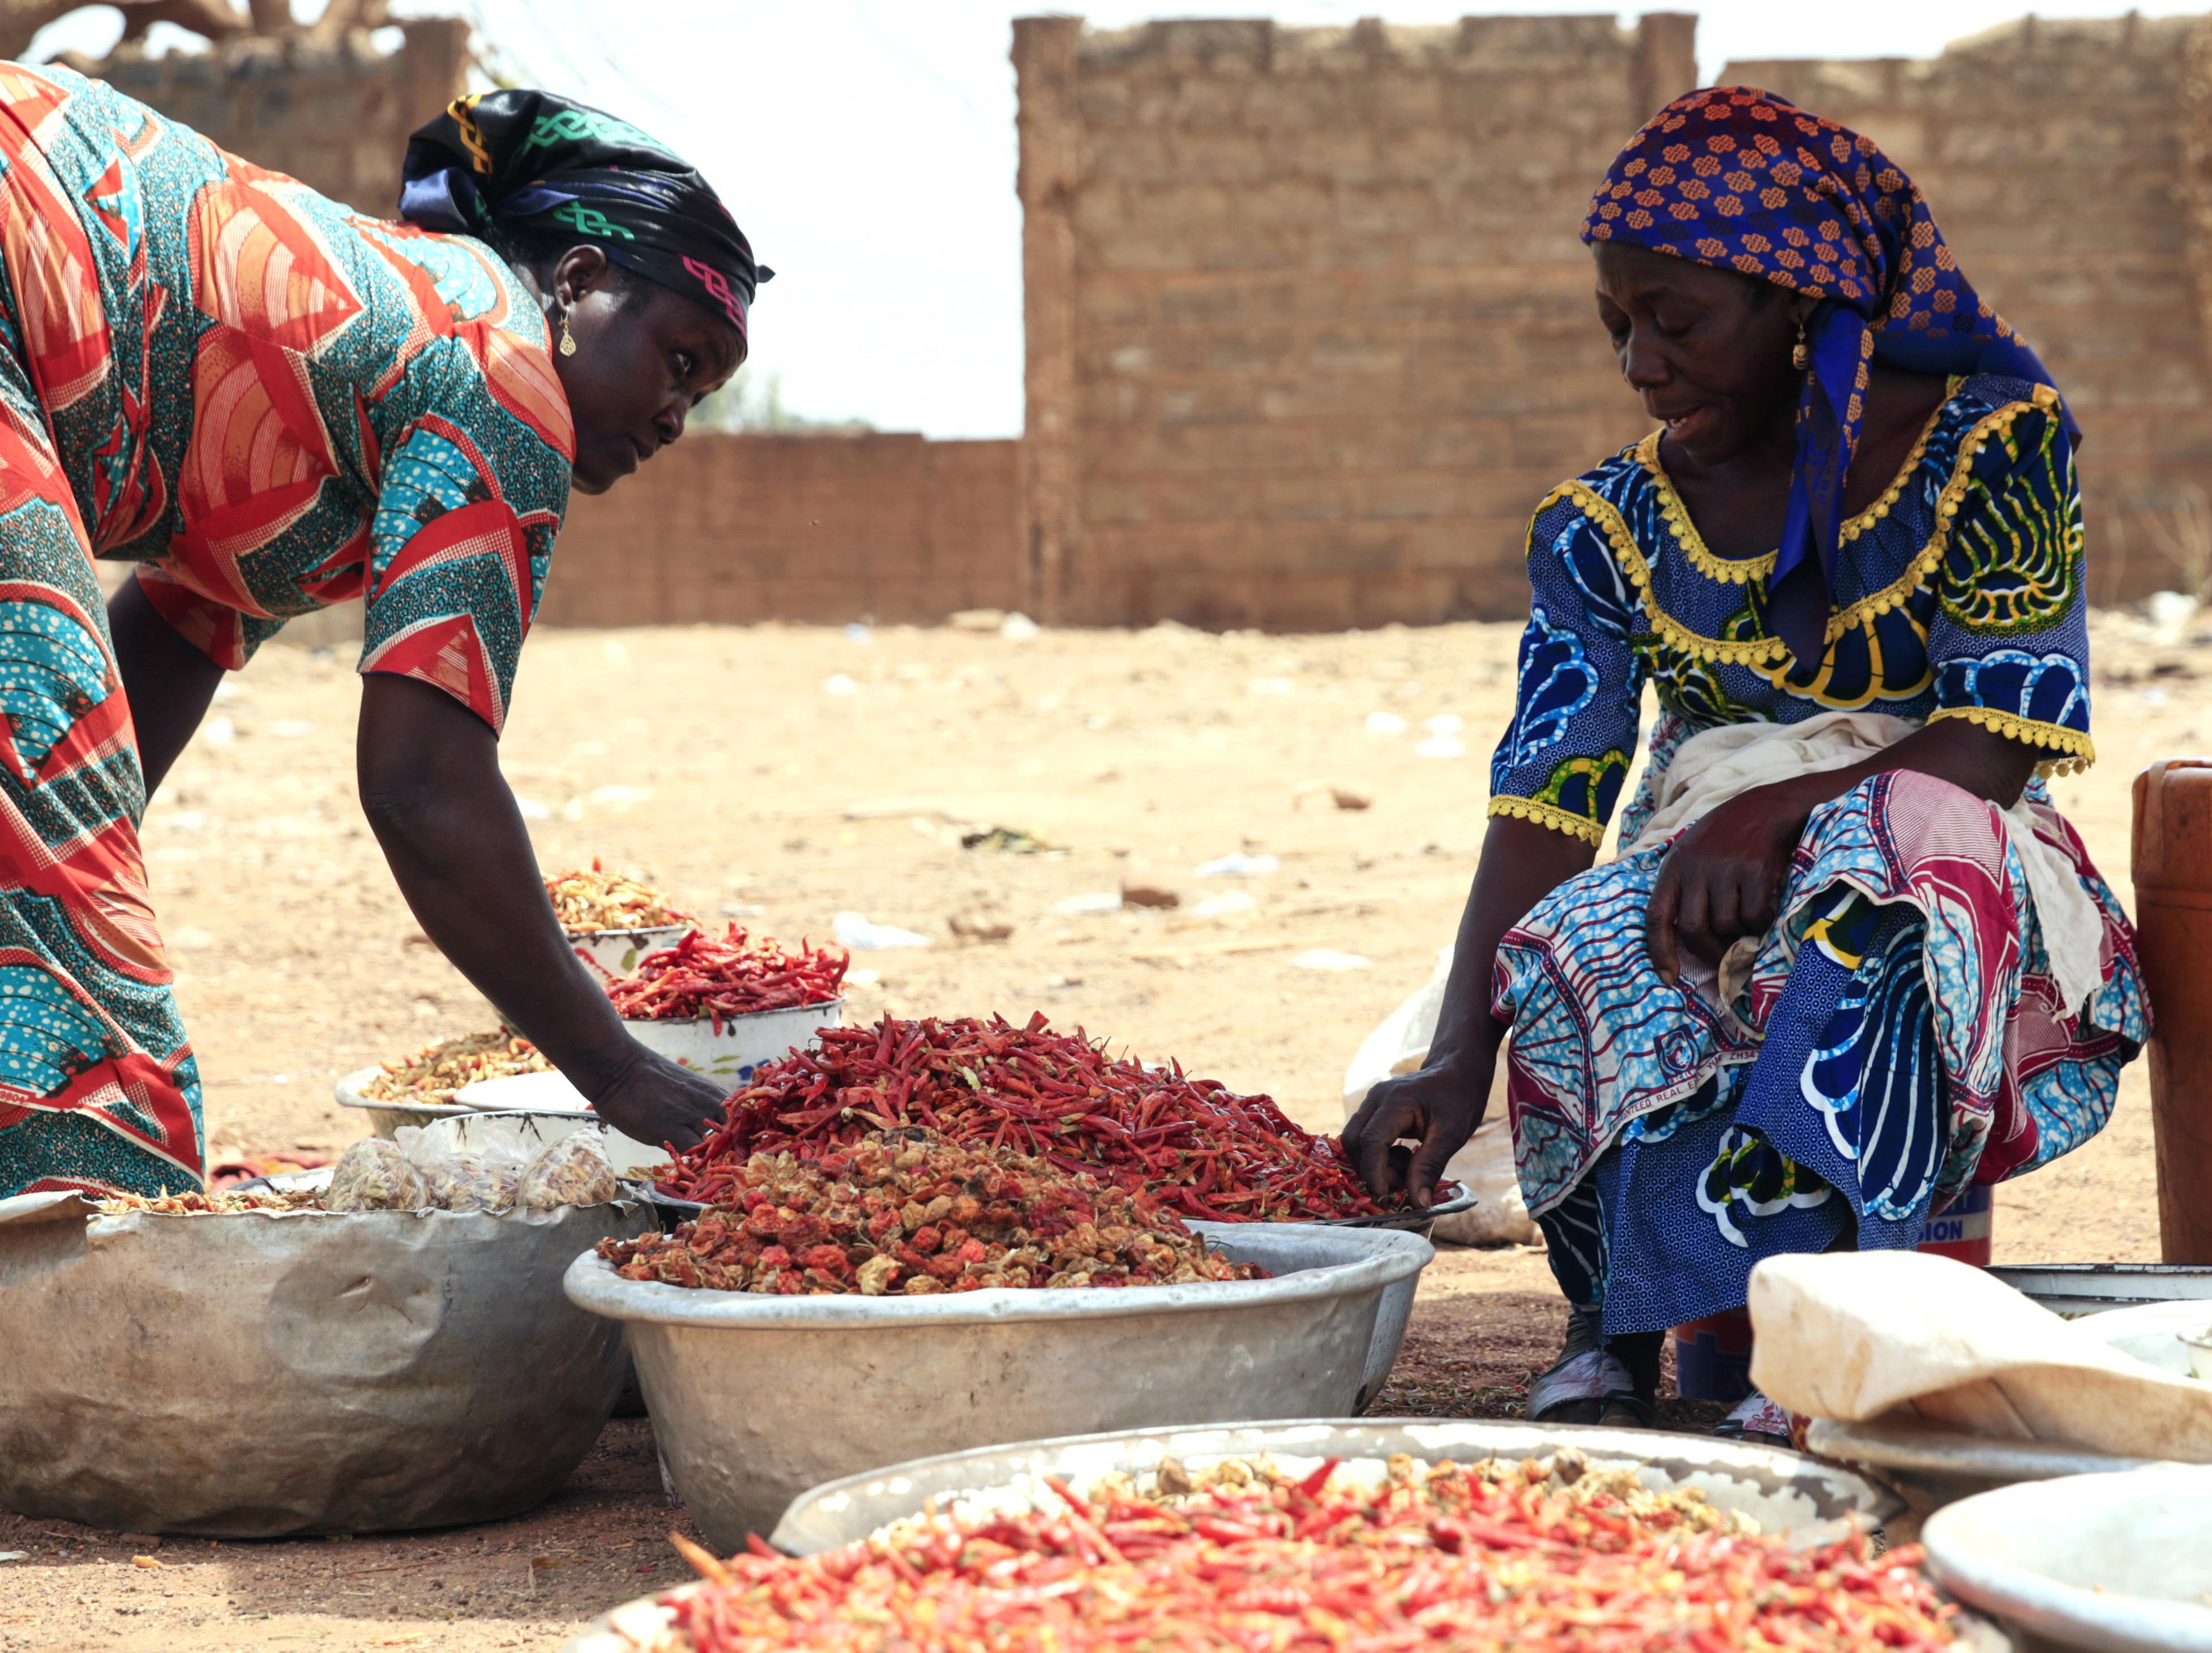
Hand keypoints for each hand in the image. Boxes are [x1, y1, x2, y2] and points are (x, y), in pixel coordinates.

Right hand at [583, 1049, 728, 1153]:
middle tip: (712, 1157)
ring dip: (707, 1155)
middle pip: (732, 1132)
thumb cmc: (642, 1074)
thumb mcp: (679, 1086)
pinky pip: (692, 1152)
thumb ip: (692, 1105)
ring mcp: (689, 1116)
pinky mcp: (670, 1129)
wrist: (617, 1066)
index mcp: (709, 1092)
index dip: (733, 1133)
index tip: (725, 1145)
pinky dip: (690, 1161)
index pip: (737, 1117)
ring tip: (694, 1162)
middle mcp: (706, 1103)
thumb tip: (698, 1127)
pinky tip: (680, 1162)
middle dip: (726, 1146)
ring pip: (714, 1144)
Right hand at [1341, 1056, 1490, 1208]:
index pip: (1371, 1140)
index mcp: (1397, 1101)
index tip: (1385, 1196)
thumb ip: (1429, 1168)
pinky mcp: (1373, 1109)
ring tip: (1407, 1168)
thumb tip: (1417, 1203)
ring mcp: (1372, 1101)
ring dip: (1374, 1163)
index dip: (1373, 1172)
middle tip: (1400, 1182)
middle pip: (1353, 1140)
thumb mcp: (1451, 1136)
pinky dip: (1378, 1155)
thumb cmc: (1459, 1099)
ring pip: (1354, 1140)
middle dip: (1370, 1168)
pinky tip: (1404, 1156)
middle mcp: (1376, 1098)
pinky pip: (1364, 1136)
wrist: (1457, 1071)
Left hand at [1644, 779, 1808, 984]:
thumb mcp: (1694, 854)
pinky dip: (1761, 922)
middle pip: (1692, 927)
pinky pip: (1754, 915)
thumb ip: (1686, 888)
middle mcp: (1694, 868)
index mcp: (1674, 867)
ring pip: (1725, 924)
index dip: (1659, 950)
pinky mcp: (1754, 869)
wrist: (1769, 806)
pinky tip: (1766, 909)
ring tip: (1748, 921)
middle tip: (1724, 957)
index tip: (1668, 977)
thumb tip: (1687, 938)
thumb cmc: (1729, 836)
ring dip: (1738, 933)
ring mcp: (1724, 868)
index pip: (1657, 915)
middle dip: (1708, 950)